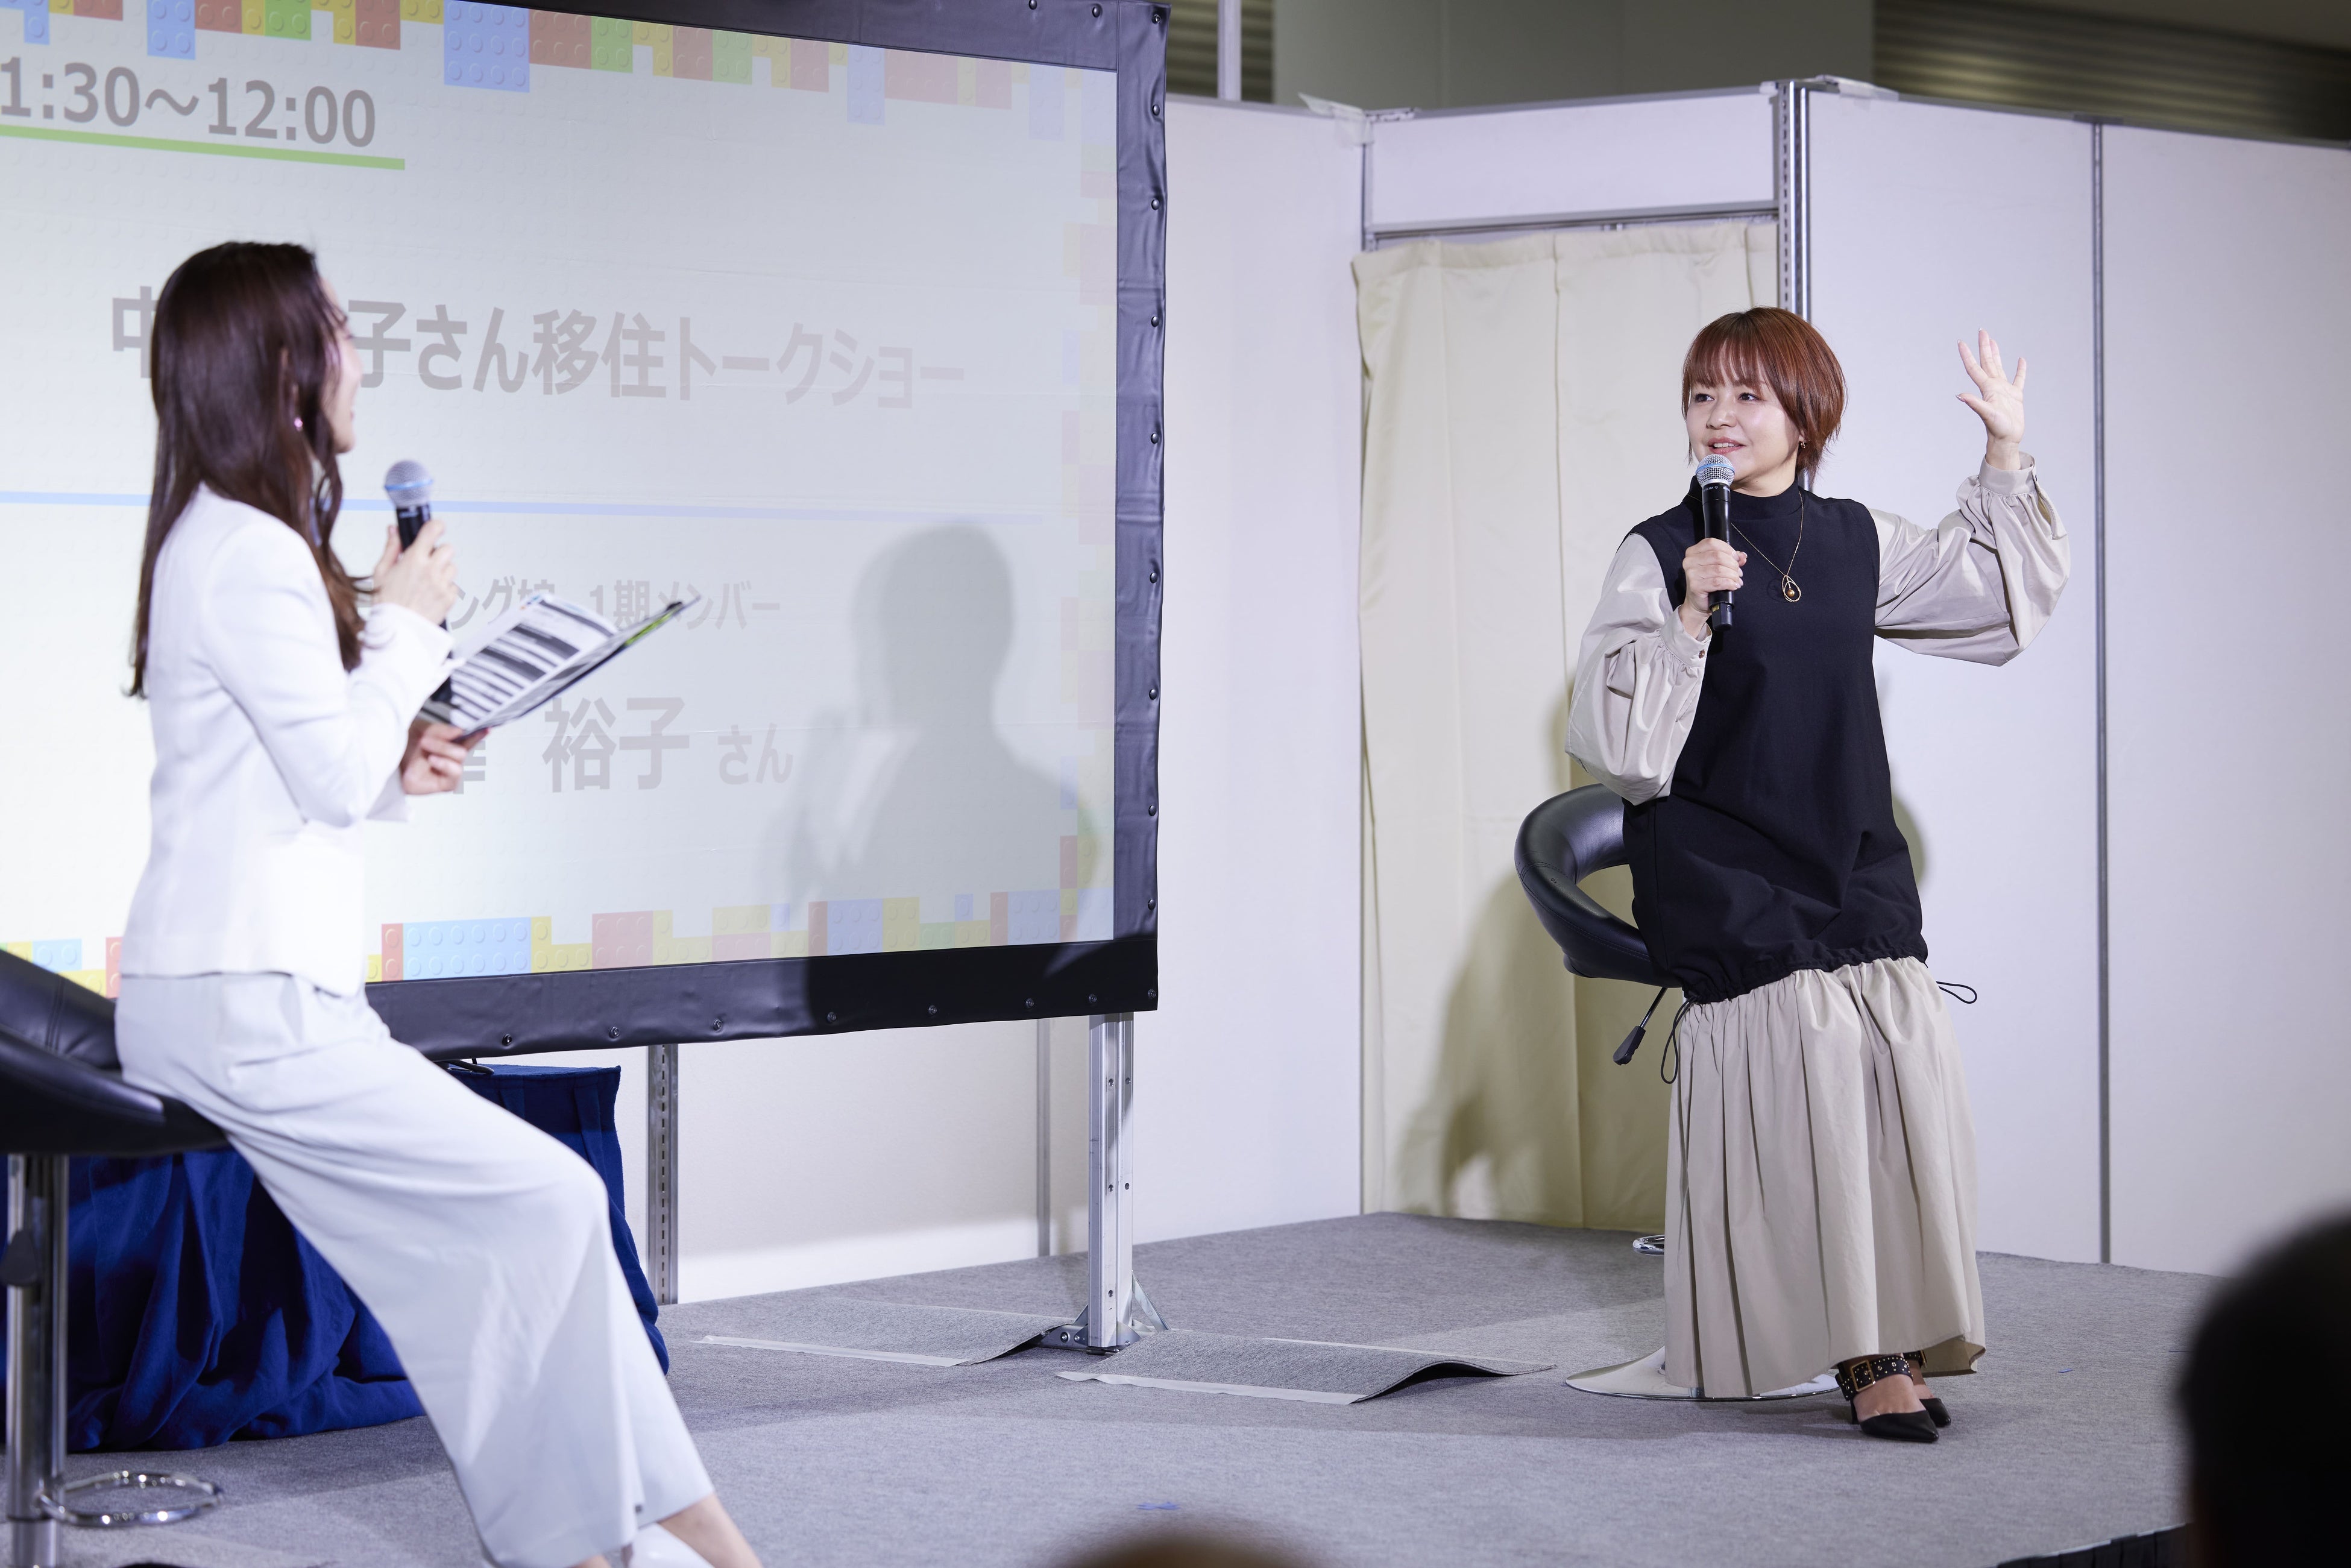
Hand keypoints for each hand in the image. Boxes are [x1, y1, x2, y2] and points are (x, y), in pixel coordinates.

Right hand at [372, 517, 457, 623]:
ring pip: (452, 568)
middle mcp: (431, 570)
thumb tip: (393, 529)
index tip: (436, 527)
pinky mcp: (449, 598)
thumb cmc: (386, 601)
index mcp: (414, 560)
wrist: (396, 628)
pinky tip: (430, 595)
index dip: (436, 526)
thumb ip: (391, 548)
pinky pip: (453, 586)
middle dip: (439, 553)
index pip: (432, 531)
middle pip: (448, 549)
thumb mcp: (381, 571)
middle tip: (427, 562)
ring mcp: (442, 584)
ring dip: (442, 572)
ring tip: (426, 583)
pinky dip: (445, 589)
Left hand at [400, 721, 481, 795]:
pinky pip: (455, 776)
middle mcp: (445, 759)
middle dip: (445, 744)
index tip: (487, 729)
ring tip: (426, 751)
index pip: (466, 741)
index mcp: (444, 745)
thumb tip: (460, 731)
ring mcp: (444, 773)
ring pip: (461, 761)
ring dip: (444, 752)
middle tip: (426, 741)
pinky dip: (445, 765)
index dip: (478, 736)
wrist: (383, 757)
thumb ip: (443, 730)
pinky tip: (432, 761)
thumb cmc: (399, 746)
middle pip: (463, 750)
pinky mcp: (440, 785)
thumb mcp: (422, 729)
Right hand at [1679, 538, 1744, 639]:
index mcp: (1693, 552)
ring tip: (1736, 581)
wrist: (1697, 602)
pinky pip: (1718, 582)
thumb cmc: (1707, 583)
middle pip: (1718, 556)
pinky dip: (1729, 583)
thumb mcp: (1719, 566)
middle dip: (1733, 565)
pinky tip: (1733, 586)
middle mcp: (1690, 561)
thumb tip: (1742, 556)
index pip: (1712, 543)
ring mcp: (1691, 574)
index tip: (1736, 559)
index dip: (1728, 549)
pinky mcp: (1695, 586)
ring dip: (1733, 576)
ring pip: (1719, 569)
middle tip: (1738, 573)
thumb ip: (1730, 559)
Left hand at [1957, 328, 2025, 470]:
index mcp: (1987, 388)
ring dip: (1995, 354)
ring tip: (1992, 340)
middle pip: (1987, 362)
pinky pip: (2018, 379)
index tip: (1961, 342)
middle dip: (1984, 346)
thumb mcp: (1986, 414)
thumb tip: (1959, 395)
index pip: (1974, 368)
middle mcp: (1993, 387)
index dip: (1968, 355)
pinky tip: (2021, 360)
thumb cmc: (1997, 429)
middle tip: (1981, 331)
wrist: (2007, 440)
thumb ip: (1975, 403)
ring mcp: (2004, 391)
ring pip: (1999, 367)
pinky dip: (2020, 369)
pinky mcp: (2015, 397)